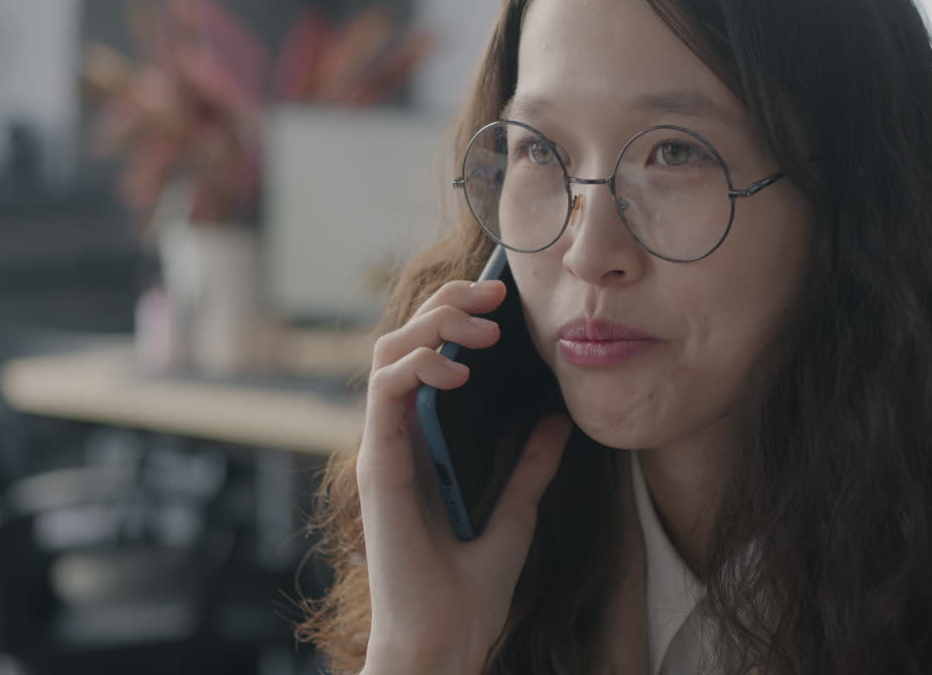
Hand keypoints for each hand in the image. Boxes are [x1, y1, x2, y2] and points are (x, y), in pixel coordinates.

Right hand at [357, 279, 570, 673]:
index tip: (504, 297)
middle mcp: (399, 438)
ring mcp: (384, 448)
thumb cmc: (469, 591)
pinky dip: (416, 367)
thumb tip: (554, 420)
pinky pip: (383, 392)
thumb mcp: (517, 512)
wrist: (447, 641)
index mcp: (426, 445)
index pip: (431, 357)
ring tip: (482, 327)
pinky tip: (457, 372)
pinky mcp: (377, 464)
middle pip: (406, 341)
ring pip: (389, 353)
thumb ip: (530, 466)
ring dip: (433, 324)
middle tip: (495, 291)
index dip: (459, 316)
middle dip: (448, 303)